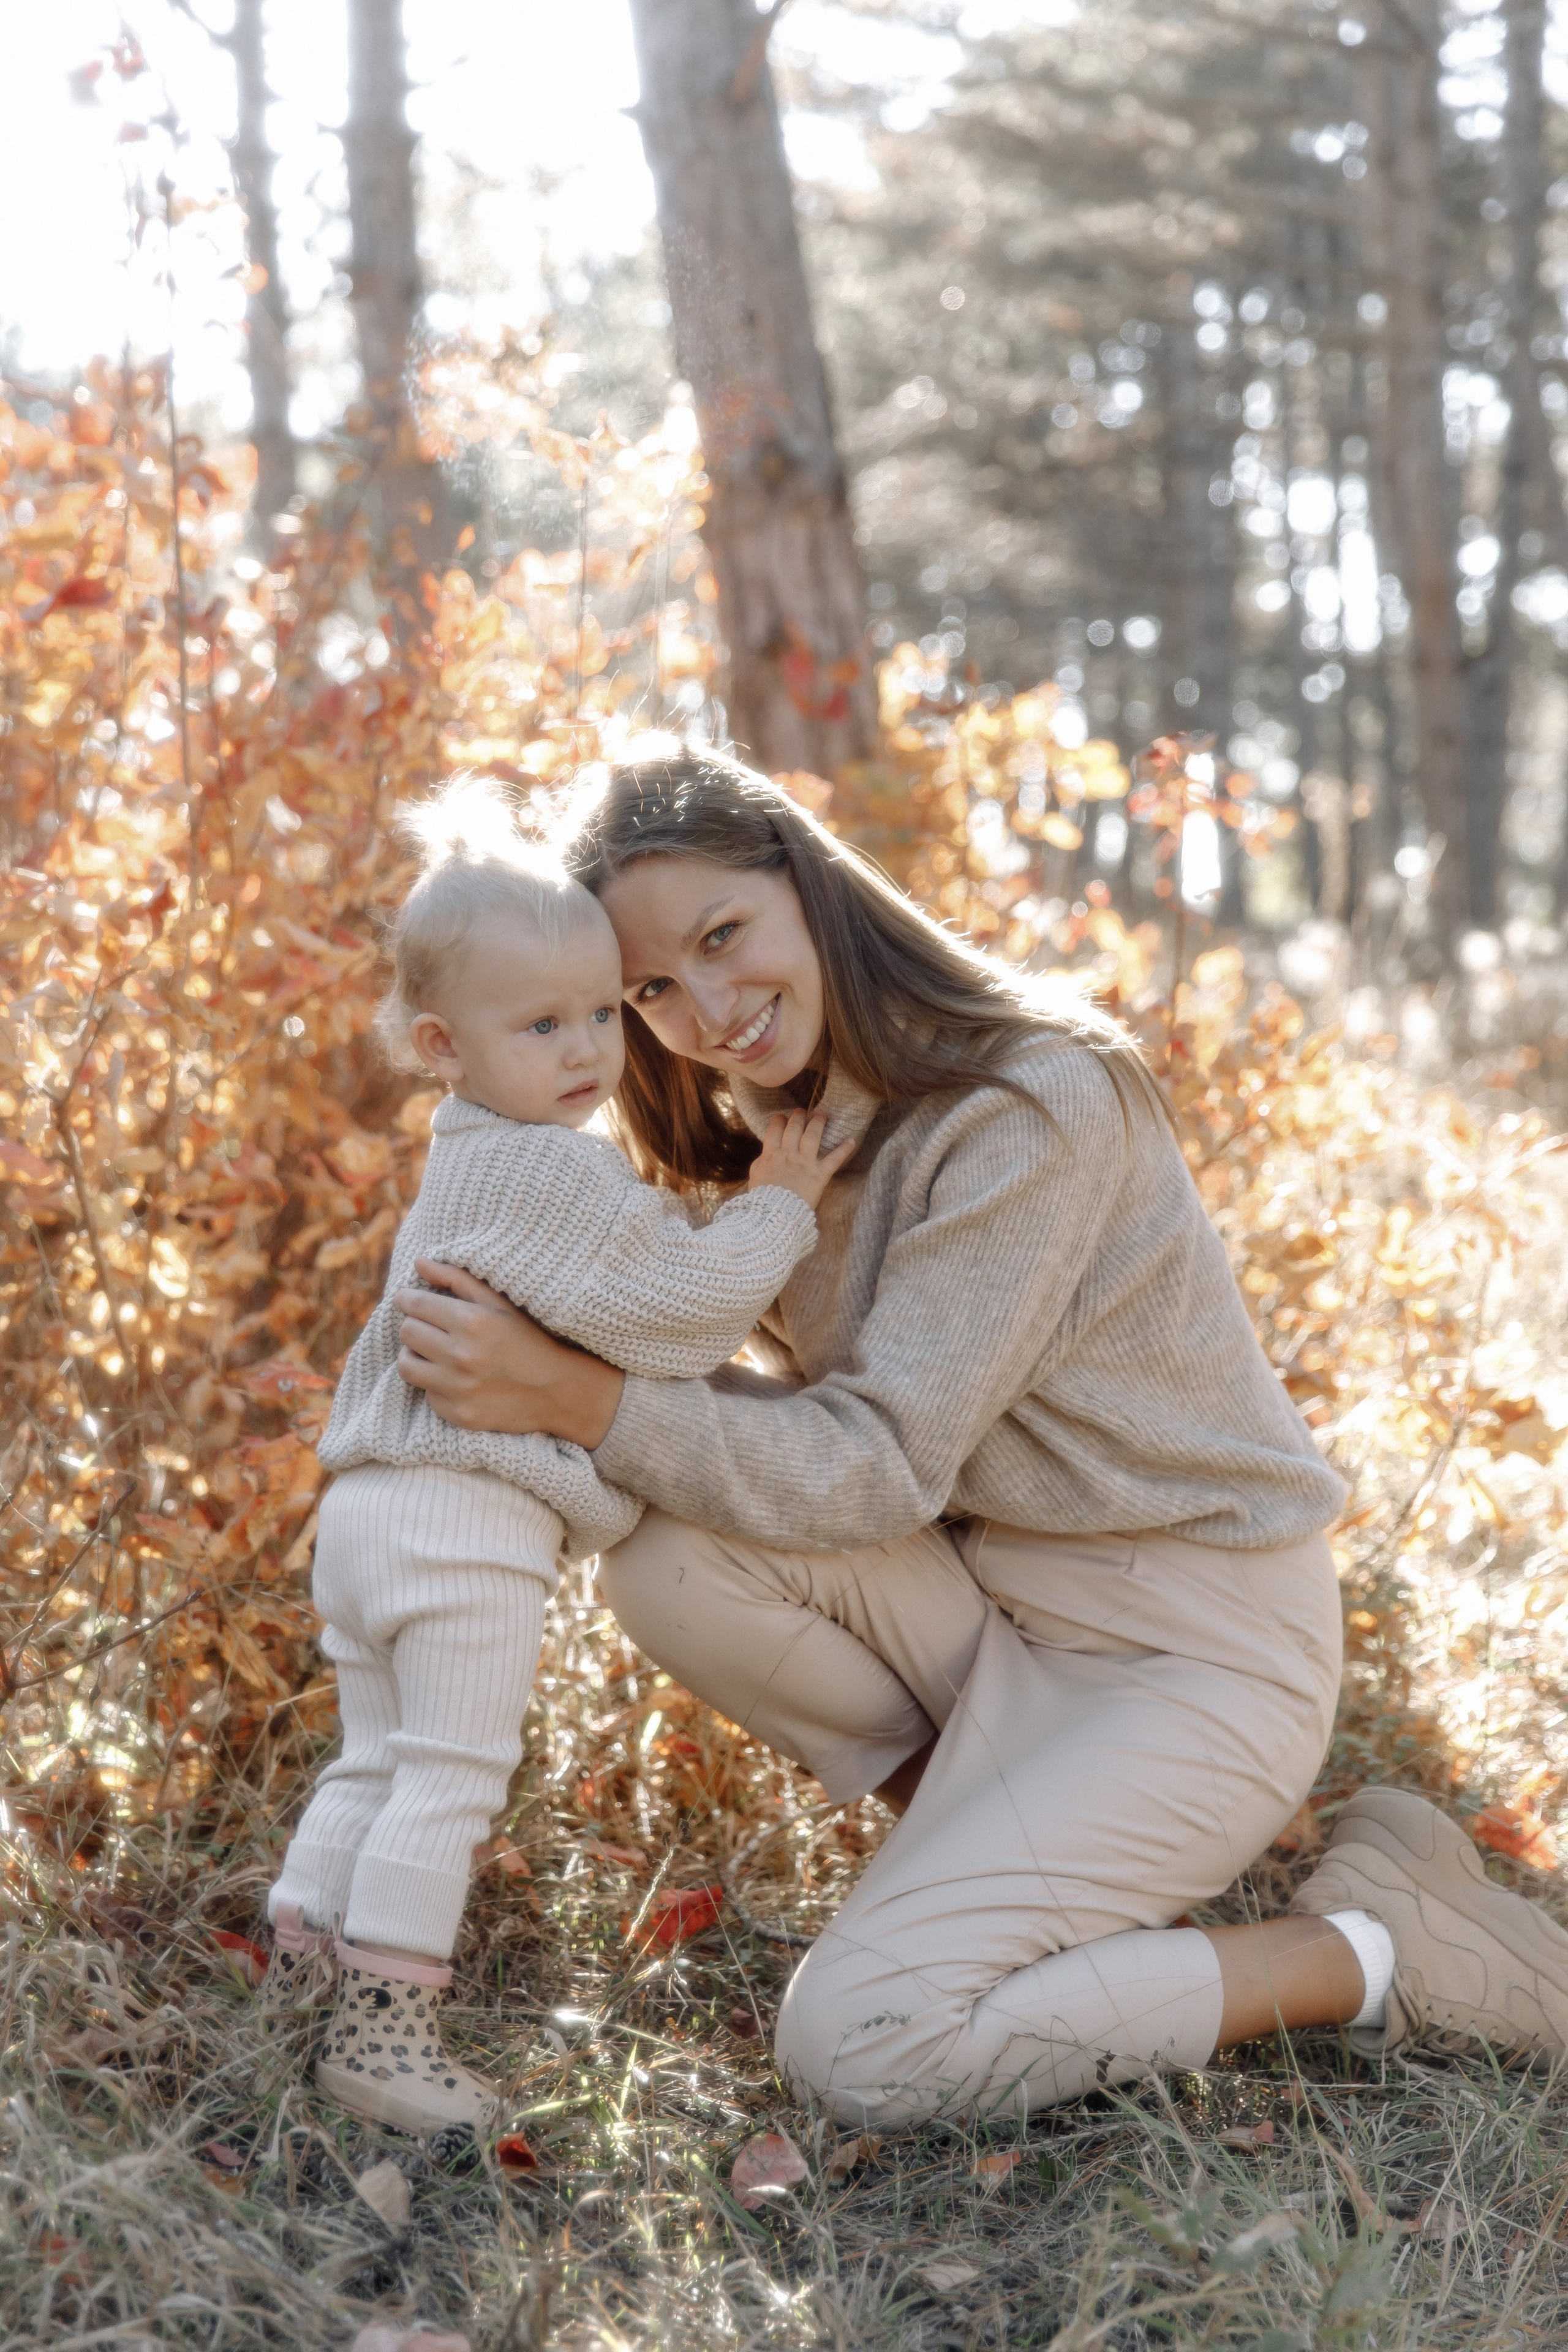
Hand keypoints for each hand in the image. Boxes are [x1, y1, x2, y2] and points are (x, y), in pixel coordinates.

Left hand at [396, 1261, 623, 1448]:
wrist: (558, 1391)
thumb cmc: (528, 1339)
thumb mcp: (499, 1303)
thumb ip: (456, 1279)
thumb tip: (417, 1262)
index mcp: (472, 1322)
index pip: (415, 1305)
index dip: (406, 1299)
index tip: (407, 1299)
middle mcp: (462, 1356)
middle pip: (407, 1333)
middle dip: (414, 1325)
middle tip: (430, 1326)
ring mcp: (458, 1388)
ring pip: (406, 1365)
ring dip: (416, 1355)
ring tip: (435, 1352)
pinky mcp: (458, 1414)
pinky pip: (426, 1394)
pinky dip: (435, 1384)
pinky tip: (457, 1378)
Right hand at [747, 1108, 856, 1210]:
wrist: (775, 1214)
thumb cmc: (763, 1198)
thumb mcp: (756, 1176)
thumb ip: (762, 1161)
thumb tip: (767, 1153)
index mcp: (772, 1155)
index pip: (775, 1130)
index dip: (779, 1121)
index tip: (782, 1117)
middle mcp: (789, 1154)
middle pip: (794, 1128)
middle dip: (798, 1116)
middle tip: (802, 1110)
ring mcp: (806, 1163)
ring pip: (813, 1136)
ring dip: (818, 1122)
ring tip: (822, 1114)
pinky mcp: (820, 1174)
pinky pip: (835, 1159)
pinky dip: (844, 1149)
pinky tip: (852, 1140)